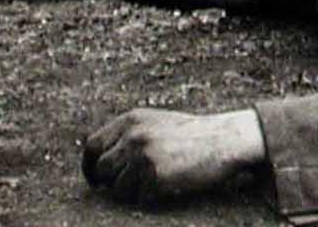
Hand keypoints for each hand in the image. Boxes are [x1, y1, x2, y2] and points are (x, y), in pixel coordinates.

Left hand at [81, 108, 266, 203]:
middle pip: (102, 170)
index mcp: (132, 120)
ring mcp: (143, 156)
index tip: (97, 179)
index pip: (92, 145)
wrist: (226, 139)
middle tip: (131, 185)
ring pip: (118, 188)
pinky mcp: (155, 176)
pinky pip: (139, 198)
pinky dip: (151, 196)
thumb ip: (129, 134)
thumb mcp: (157, 123)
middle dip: (113, 181)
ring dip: (133, 191)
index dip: (91, 166)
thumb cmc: (193, 134)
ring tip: (158, 179)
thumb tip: (99, 161)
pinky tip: (170, 182)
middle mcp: (134, 136)